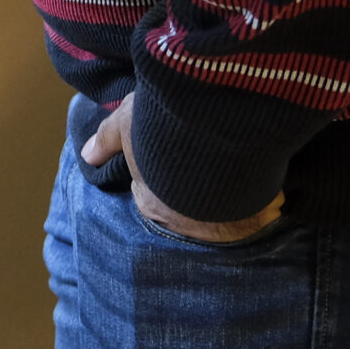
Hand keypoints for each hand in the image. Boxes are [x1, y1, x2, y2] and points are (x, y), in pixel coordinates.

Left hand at [81, 97, 285, 243]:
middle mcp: (185, 223)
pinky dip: (261, 202)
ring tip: (232, 169)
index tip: (169, 157)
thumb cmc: (163, 127)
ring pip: (222, 217)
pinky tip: (262, 183)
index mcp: (151, 203)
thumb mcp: (128, 122)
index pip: (150, 196)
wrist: (219, 131)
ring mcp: (224, 226)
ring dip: (226, 200)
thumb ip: (107, 140)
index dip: (158, 174)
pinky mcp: (259, 219)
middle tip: (201, 163)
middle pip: (185, 209)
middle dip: (191, 192)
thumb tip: (87, 156)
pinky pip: (259, 215)